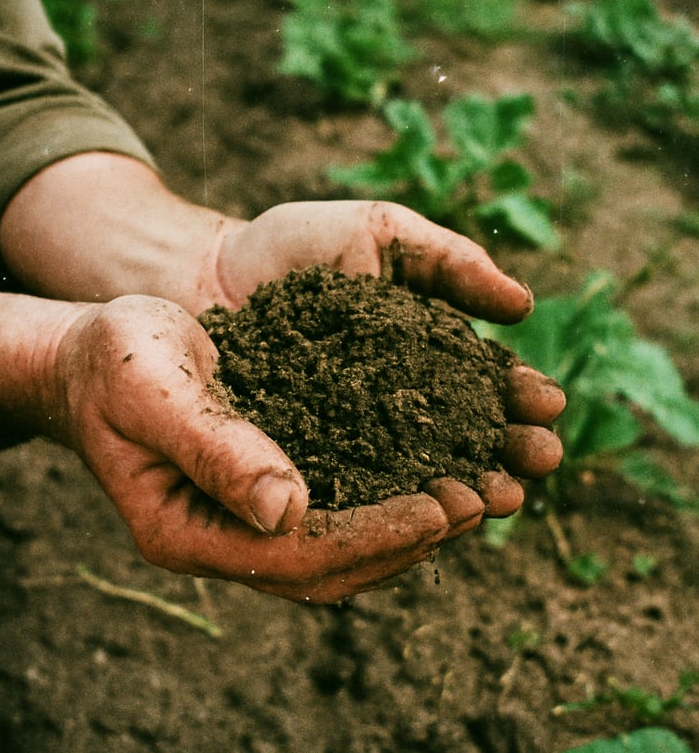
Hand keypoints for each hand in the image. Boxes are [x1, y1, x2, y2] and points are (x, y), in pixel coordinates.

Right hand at [48, 295, 488, 600]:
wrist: (93, 355)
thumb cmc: (115, 361)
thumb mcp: (154, 389)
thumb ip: (212, 446)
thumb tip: (286, 509)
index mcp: (184, 531)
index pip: (294, 556)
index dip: (371, 537)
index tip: (440, 508)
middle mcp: (218, 542)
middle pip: (327, 568)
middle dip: (406, 541)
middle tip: (478, 502)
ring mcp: (241, 524)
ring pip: (340, 551)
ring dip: (408, 531)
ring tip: (475, 494)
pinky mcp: (264, 495)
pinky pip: (336, 513)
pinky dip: (387, 501)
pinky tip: (433, 471)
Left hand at [214, 199, 564, 529]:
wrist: (203, 271)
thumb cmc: (293, 246)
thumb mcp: (377, 233)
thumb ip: (448, 261)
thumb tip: (523, 304)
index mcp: (425, 358)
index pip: (485, 389)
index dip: (520, 401)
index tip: (548, 410)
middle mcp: (397, 411)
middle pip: (465, 443)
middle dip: (506, 455)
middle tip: (538, 463)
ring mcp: (351, 447)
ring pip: (419, 480)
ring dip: (466, 492)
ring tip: (498, 499)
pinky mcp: (304, 472)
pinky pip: (353, 499)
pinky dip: (390, 511)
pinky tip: (423, 519)